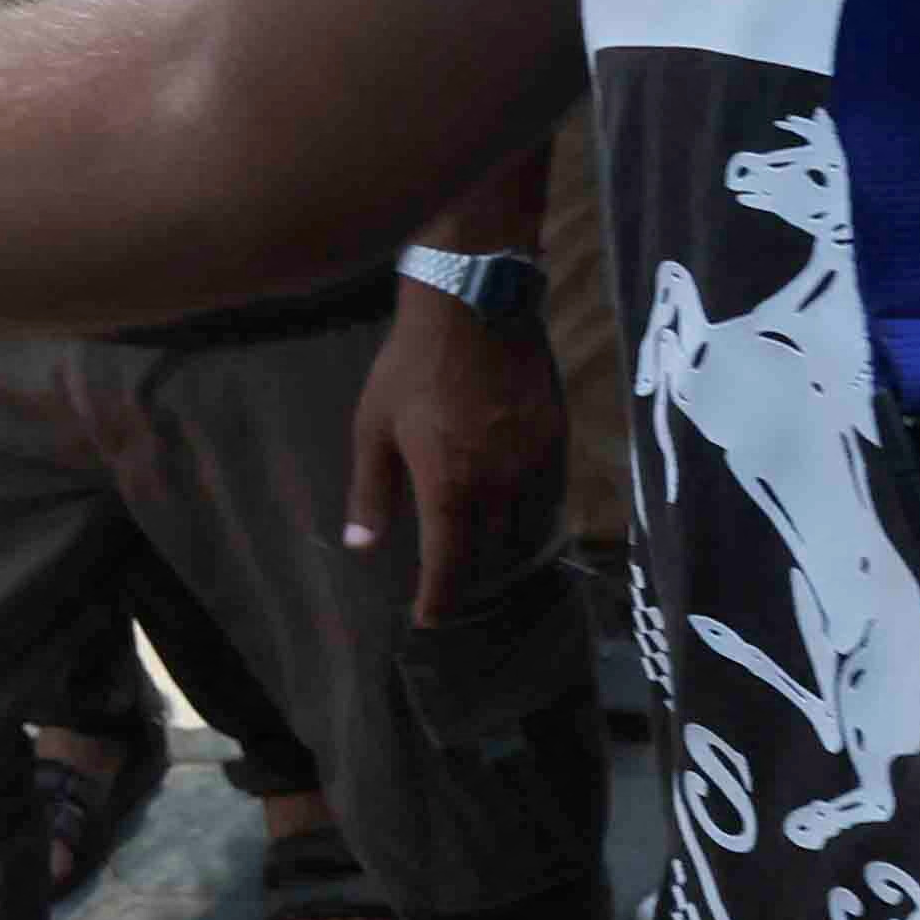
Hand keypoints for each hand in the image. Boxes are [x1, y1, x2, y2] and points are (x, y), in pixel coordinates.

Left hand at [344, 280, 567, 623]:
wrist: (475, 302)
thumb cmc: (412, 364)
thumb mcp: (374, 427)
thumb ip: (372, 493)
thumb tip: (362, 547)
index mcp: (450, 488)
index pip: (450, 566)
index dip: (439, 599)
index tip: (428, 618)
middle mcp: (500, 486)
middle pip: (493, 556)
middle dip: (472, 579)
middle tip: (453, 589)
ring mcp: (535, 463)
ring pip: (528, 530)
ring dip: (506, 551)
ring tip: (485, 558)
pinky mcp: (558, 438)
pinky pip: (551, 495)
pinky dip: (532, 516)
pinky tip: (517, 515)